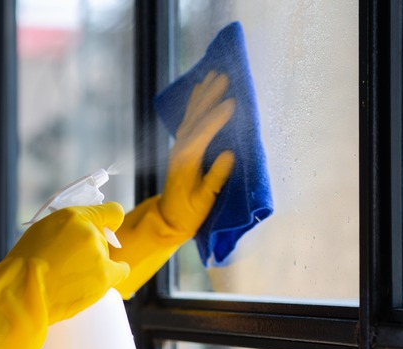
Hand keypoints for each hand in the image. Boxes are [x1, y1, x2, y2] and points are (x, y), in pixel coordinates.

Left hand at [111, 71, 234, 297]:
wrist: (168, 220)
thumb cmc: (189, 213)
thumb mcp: (204, 200)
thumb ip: (216, 178)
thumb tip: (230, 154)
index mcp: (187, 160)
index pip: (204, 133)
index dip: (218, 117)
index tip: (233, 102)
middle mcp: (181, 148)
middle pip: (196, 116)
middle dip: (210, 96)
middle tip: (224, 76)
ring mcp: (179, 145)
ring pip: (192, 113)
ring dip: (203, 94)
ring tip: (213, 75)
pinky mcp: (181, 146)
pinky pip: (189, 118)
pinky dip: (195, 102)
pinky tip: (199, 90)